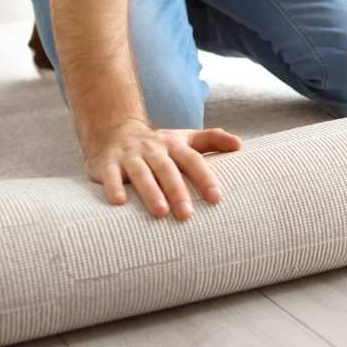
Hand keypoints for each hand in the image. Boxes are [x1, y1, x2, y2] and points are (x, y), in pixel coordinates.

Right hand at [84, 119, 241, 219]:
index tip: (217, 199)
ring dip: (150, 192)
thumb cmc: (159, 145)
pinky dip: (113, 187)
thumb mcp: (185, 138)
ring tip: (160, 213)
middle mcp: (153, 149)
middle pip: (167, 169)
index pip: (193, 160)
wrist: (114, 131)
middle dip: (177, 191)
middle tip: (187, 216)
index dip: (205, 178)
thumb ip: (212, 140)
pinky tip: (119, 203)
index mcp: (174, 145)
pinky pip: (110, 175)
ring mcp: (130, 155)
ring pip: (141, 173)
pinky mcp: (107, 163)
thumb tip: (240, 145)